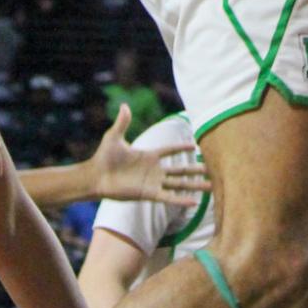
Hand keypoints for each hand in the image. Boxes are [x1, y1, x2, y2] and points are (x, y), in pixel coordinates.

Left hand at [90, 104, 208, 204]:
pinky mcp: (149, 194)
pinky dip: (181, 200)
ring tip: (210, 187)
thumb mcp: (114, 136)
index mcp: (149, 155)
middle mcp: (154, 170)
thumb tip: (125, 105)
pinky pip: (169, 197)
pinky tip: (193, 202)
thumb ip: (123, 122)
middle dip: (195, 170)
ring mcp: (153, 183)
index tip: (196, 145)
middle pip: (180, 170)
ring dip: (194, 186)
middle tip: (211, 169)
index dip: (181, 148)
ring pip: (179, 184)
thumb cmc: (104, 156)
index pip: (170, 150)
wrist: (96, 177)